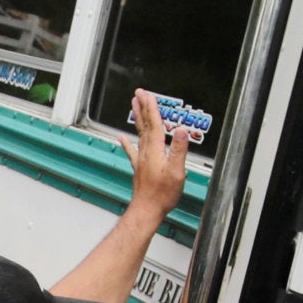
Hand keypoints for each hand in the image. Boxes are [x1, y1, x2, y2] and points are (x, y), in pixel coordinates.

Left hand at [126, 90, 194, 216]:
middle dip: (143, 108)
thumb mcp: (176, 172)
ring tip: (133, 105)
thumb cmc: (162, 194)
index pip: (154, 125)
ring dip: (137, 118)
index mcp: (155, 151)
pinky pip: (132, 151)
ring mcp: (141, 160)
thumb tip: (181, 131)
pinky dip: (126, 142)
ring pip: (139, 133)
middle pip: (144, 125)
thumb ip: (179, 150)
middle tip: (139, 93)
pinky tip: (121, 137)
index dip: (152, 109)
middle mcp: (146, 152)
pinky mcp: (139, 168)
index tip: (149, 95)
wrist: (147, 209)